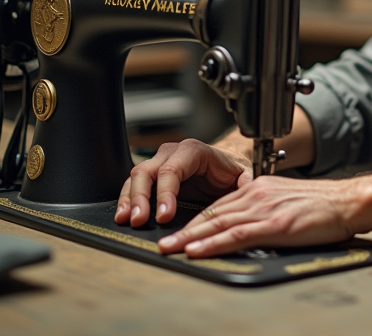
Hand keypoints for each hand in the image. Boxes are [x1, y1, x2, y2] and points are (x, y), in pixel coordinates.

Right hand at [115, 139, 251, 227]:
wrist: (227, 166)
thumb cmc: (232, 171)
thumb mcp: (244, 175)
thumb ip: (245, 181)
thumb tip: (247, 187)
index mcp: (194, 151)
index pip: (172, 169)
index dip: (165, 193)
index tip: (164, 215)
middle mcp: (172, 153)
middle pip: (147, 171)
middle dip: (141, 197)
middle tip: (140, 220)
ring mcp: (160, 163)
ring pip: (136, 177)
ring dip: (129, 199)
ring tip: (126, 220)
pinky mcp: (153, 176)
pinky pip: (134, 185)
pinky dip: (127, 200)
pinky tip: (124, 216)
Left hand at [156, 175, 360, 257]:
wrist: (349, 200)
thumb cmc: (326, 205)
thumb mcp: (288, 201)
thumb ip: (266, 211)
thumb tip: (250, 229)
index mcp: (259, 188)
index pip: (219, 205)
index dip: (196, 220)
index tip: (180, 231)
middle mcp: (257, 194)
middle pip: (212, 213)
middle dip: (184, 229)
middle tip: (162, 241)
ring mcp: (264, 208)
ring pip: (218, 223)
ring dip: (190, 237)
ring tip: (170, 248)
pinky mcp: (274, 224)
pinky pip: (236, 234)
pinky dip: (213, 243)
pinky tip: (198, 249)